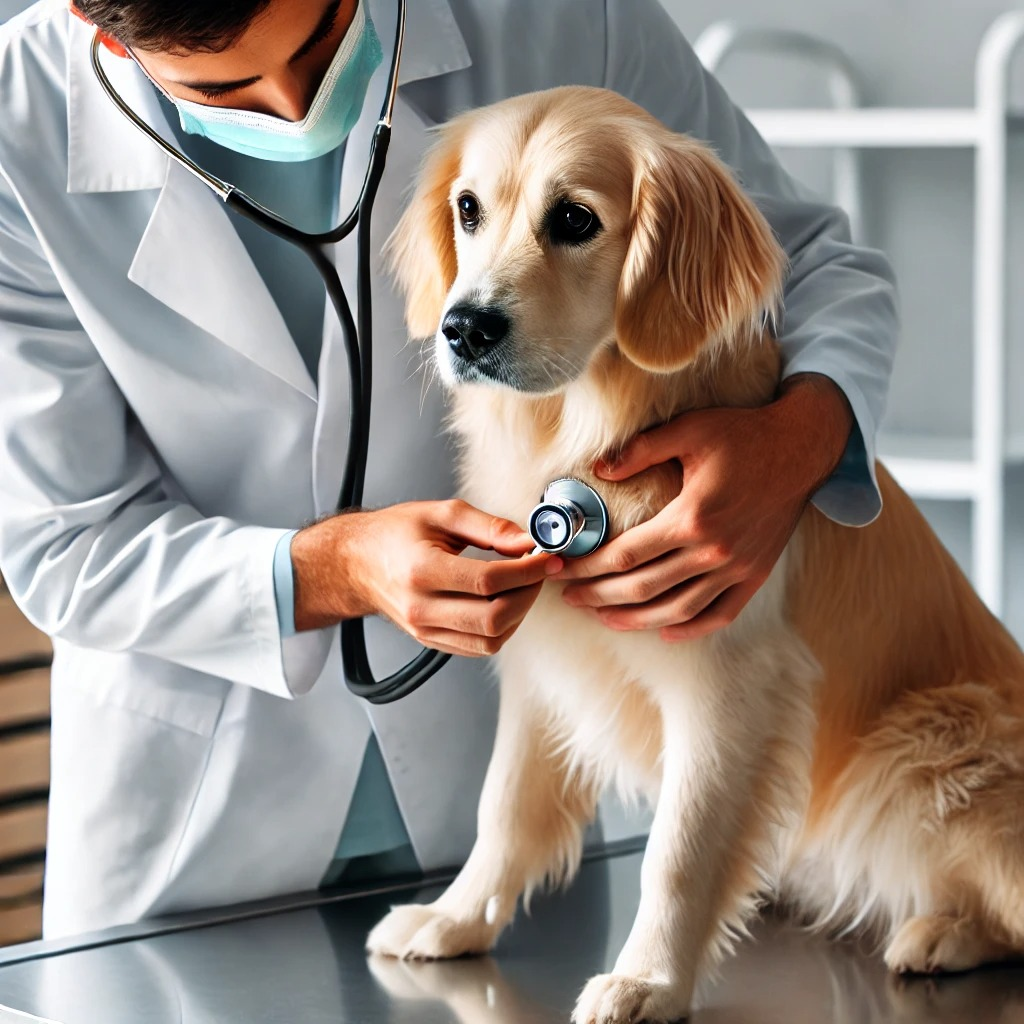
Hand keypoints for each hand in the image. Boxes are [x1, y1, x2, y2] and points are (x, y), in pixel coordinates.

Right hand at [291, 499, 561, 656]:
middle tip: (539, 570)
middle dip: (528, 594)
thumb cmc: (395, 533)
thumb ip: (488, 527)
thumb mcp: (441, 514)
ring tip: (523, 585)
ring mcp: (425, 630)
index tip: (547, 556)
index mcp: (421, 570)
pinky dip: (502, 628)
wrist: (356, 563)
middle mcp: (421, 607)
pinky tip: (505, 601)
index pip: (488, 581)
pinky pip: (479, 647)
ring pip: (491, 639)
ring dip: (519, 614)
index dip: (527, 570)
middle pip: (493, 617)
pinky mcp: (431, 641)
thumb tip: (528, 541)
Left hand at [554, 374, 853, 640]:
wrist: (803, 446)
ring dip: (634, 619)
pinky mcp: (755, 575)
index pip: (626, 554)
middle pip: (643, 588)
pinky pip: (719, 614)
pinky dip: (690, 628)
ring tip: (602, 616)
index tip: (562, 567)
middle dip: (598, 596)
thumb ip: (640, 450)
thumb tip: (597, 469)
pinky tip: (663, 629)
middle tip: (568, 596)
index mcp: (692, 517)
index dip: (588, 566)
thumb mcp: (689, 429)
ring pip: (676, 609)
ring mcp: (737, 568)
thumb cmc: (743, 434)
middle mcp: (713, 551)